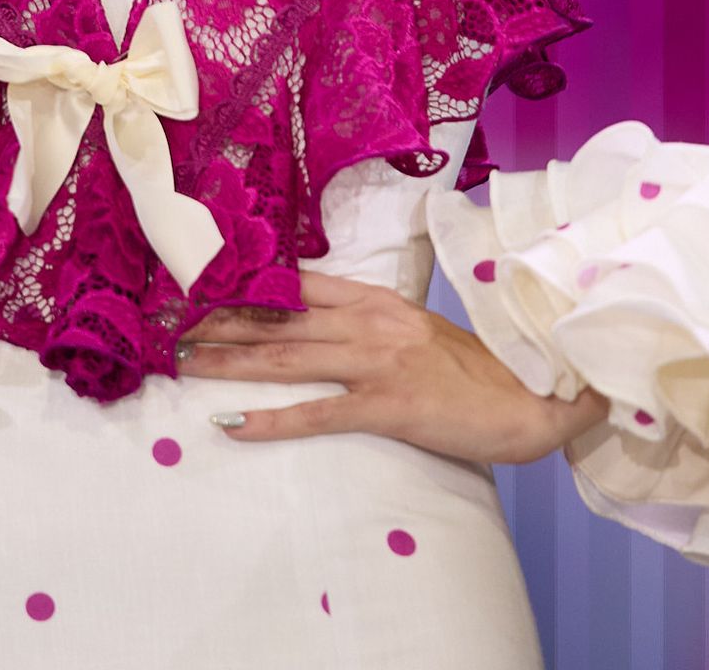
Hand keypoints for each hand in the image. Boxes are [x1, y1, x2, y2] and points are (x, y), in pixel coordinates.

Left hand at [176, 270, 607, 464]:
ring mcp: (379, 361)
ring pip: (289, 358)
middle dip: (223, 321)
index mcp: (379, 300)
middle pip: (281, 319)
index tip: (203, 285)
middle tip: (172, 322)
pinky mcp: (389, 405)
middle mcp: (372, 322)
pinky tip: (234, 424)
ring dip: (232, 361)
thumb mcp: (419, 331)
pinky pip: (319, 413)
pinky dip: (272, 419)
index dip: (247, 286)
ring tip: (185, 361)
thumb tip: (320, 322)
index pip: (299, 286)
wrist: (536, 395)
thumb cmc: (479, 369)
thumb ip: (372, 323)